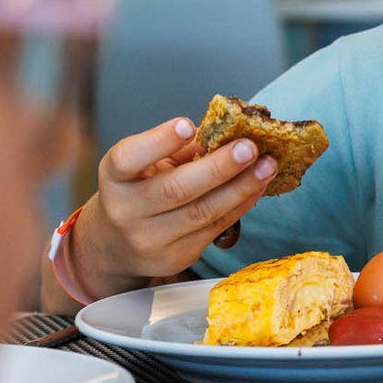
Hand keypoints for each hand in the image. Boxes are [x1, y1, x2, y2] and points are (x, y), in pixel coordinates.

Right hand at [69, 117, 277, 293]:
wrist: (116, 245)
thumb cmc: (137, 190)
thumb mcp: (142, 165)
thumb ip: (176, 148)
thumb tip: (226, 132)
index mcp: (115, 177)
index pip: (129, 158)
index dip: (159, 142)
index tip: (187, 125)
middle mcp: (126, 210)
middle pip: (176, 189)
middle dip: (219, 167)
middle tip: (250, 147)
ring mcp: (150, 239)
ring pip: (203, 212)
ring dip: (241, 187)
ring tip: (268, 166)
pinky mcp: (175, 257)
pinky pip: (215, 228)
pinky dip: (240, 204)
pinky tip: (258, 186)